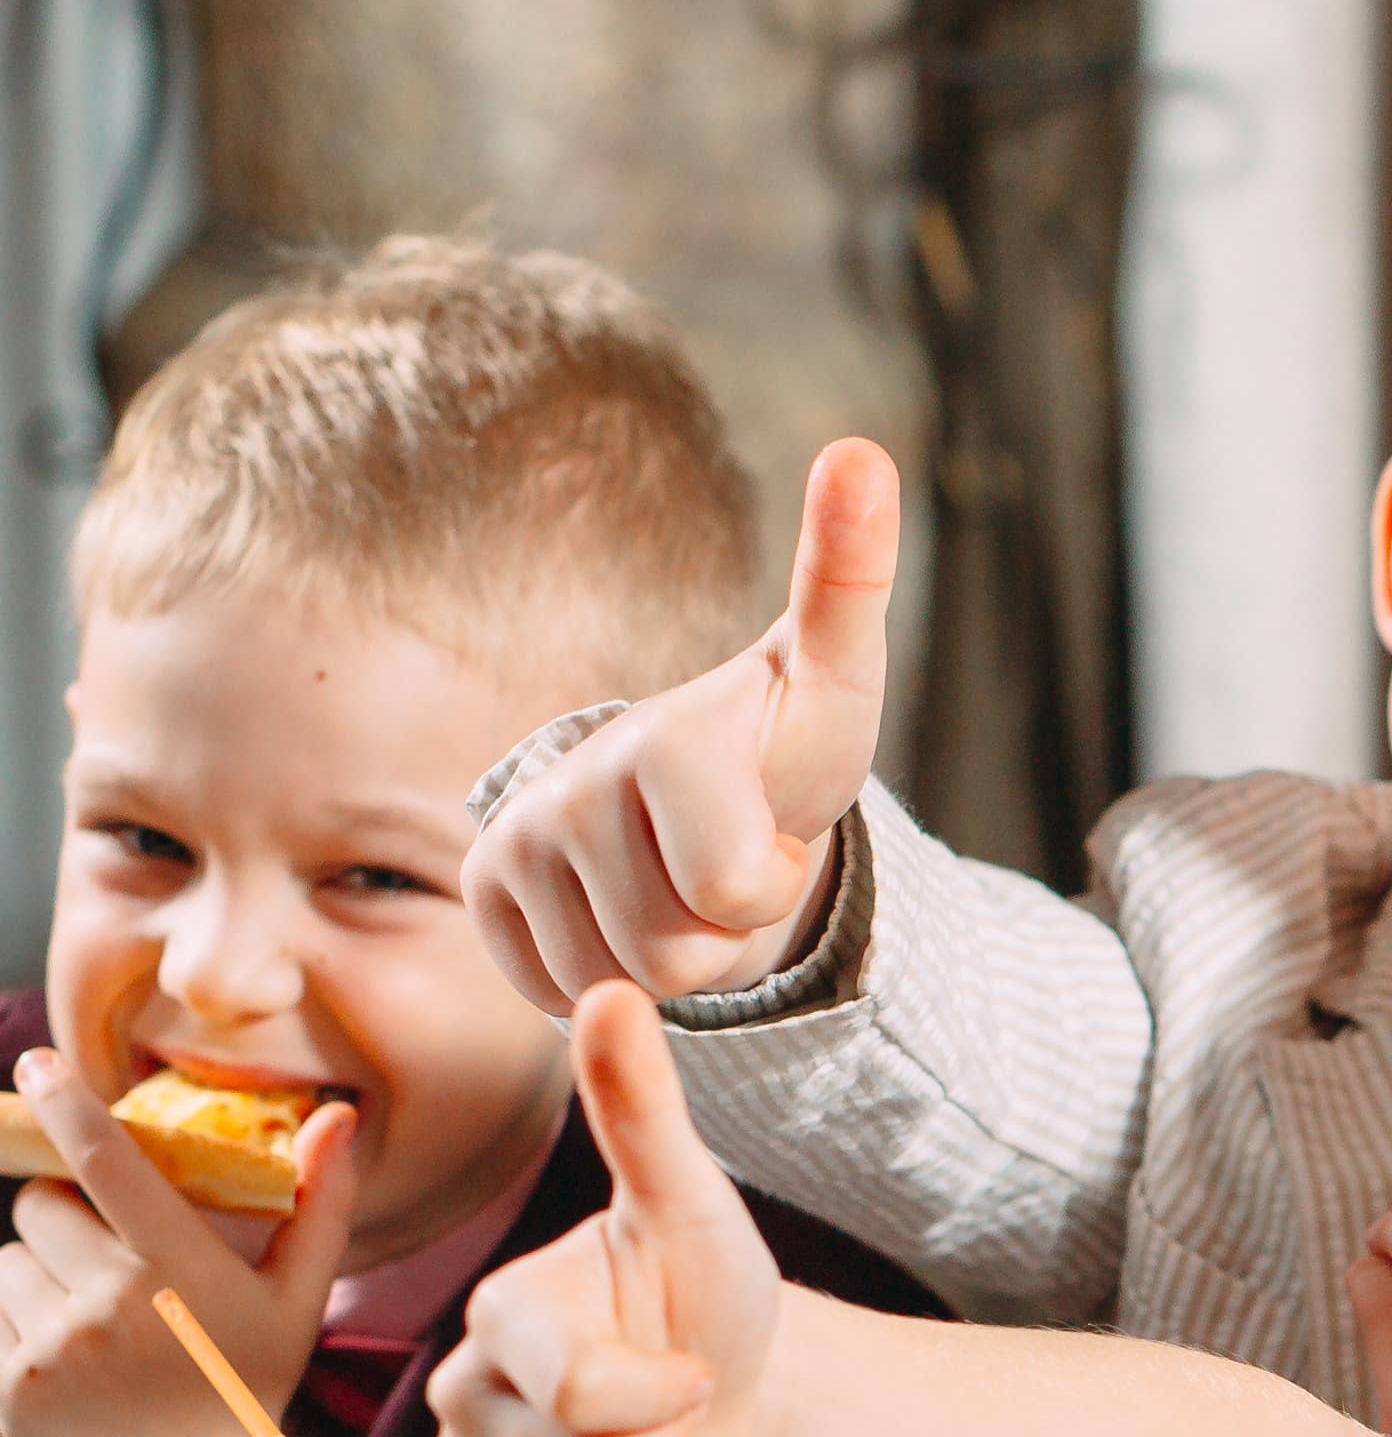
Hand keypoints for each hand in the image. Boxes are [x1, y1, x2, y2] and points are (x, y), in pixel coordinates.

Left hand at [0, 1051, 360, 1436]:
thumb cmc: (251, 1394)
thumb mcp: (297, 1305)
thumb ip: (320, 1205)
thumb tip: (334, 1115)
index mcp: (183, 1273)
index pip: (108, 1162)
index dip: (67, 1103)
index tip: (38, 1066)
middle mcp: (113, 1304)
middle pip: (43, 1207)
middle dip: (64, 1218)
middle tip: (107, 1262)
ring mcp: (54, 1348)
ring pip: (9, 1263)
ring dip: (39, 1278)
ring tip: (92, 1327)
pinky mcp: (10, 1388)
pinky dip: (21, 1327)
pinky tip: (68, 1365)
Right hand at [432, 987, 783, 1436]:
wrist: (728, 1386)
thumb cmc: (705, 1293)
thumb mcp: (691, 1205)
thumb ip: (643, 1111)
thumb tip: (612, 988)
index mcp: (503, 1317)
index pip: (575, 1396)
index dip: (659, 1396)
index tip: (691, 1365)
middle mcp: (460, 1398)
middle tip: (671, 1406)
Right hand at [463, 438, 897, 1016]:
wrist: (700, 799)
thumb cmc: (782, 748)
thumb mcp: (836, 684)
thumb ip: (847, 583)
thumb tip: (861, 449)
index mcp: (666, 734)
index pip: (731, 882)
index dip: (771, 883)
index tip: (775, 830)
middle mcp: (573, 775)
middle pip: (680, 949)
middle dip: (731, 929)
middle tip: (734, 864)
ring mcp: (515, 832)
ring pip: (625, 982)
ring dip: (678, 956)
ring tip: (686, 880)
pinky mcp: (484, 886)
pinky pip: (564, 987)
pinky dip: (613, 972)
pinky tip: (630, 905)